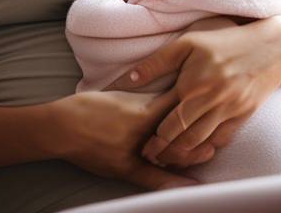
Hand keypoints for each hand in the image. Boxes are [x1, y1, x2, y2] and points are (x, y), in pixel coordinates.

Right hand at [52, 89, 200, 190]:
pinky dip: (174, 180)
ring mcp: (136, 150)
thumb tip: (168, 95)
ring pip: (171, 152)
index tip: (214, 103)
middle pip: (179, 131)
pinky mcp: (126, 168)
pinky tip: (193, 185)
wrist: (61, 127)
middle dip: (200, 133)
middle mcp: (143, 130)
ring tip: (210, 154)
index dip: (195, 107)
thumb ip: (145, 98)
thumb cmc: (89, 108)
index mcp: (142, 110)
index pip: (176, 107)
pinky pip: (155, 177)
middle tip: (219, 133)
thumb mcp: (120, 98)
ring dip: (191, 154)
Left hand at [103, 16, 280, 168]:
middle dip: (166, 152)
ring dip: (185, 154)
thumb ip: (158, 61)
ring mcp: (230, 109)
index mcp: (194, 83)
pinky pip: (222, 139)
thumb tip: (129, 79)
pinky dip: (209, 148)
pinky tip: (197, 151)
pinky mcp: (245, 114)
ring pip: (202, 142)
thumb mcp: (189, 42)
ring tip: (170, 159)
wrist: (272, 45)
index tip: (143, 148)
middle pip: (183, 137)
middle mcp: (212, 99)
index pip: (168, 120)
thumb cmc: (226, 40)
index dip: (155, 138)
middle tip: (153, 159)